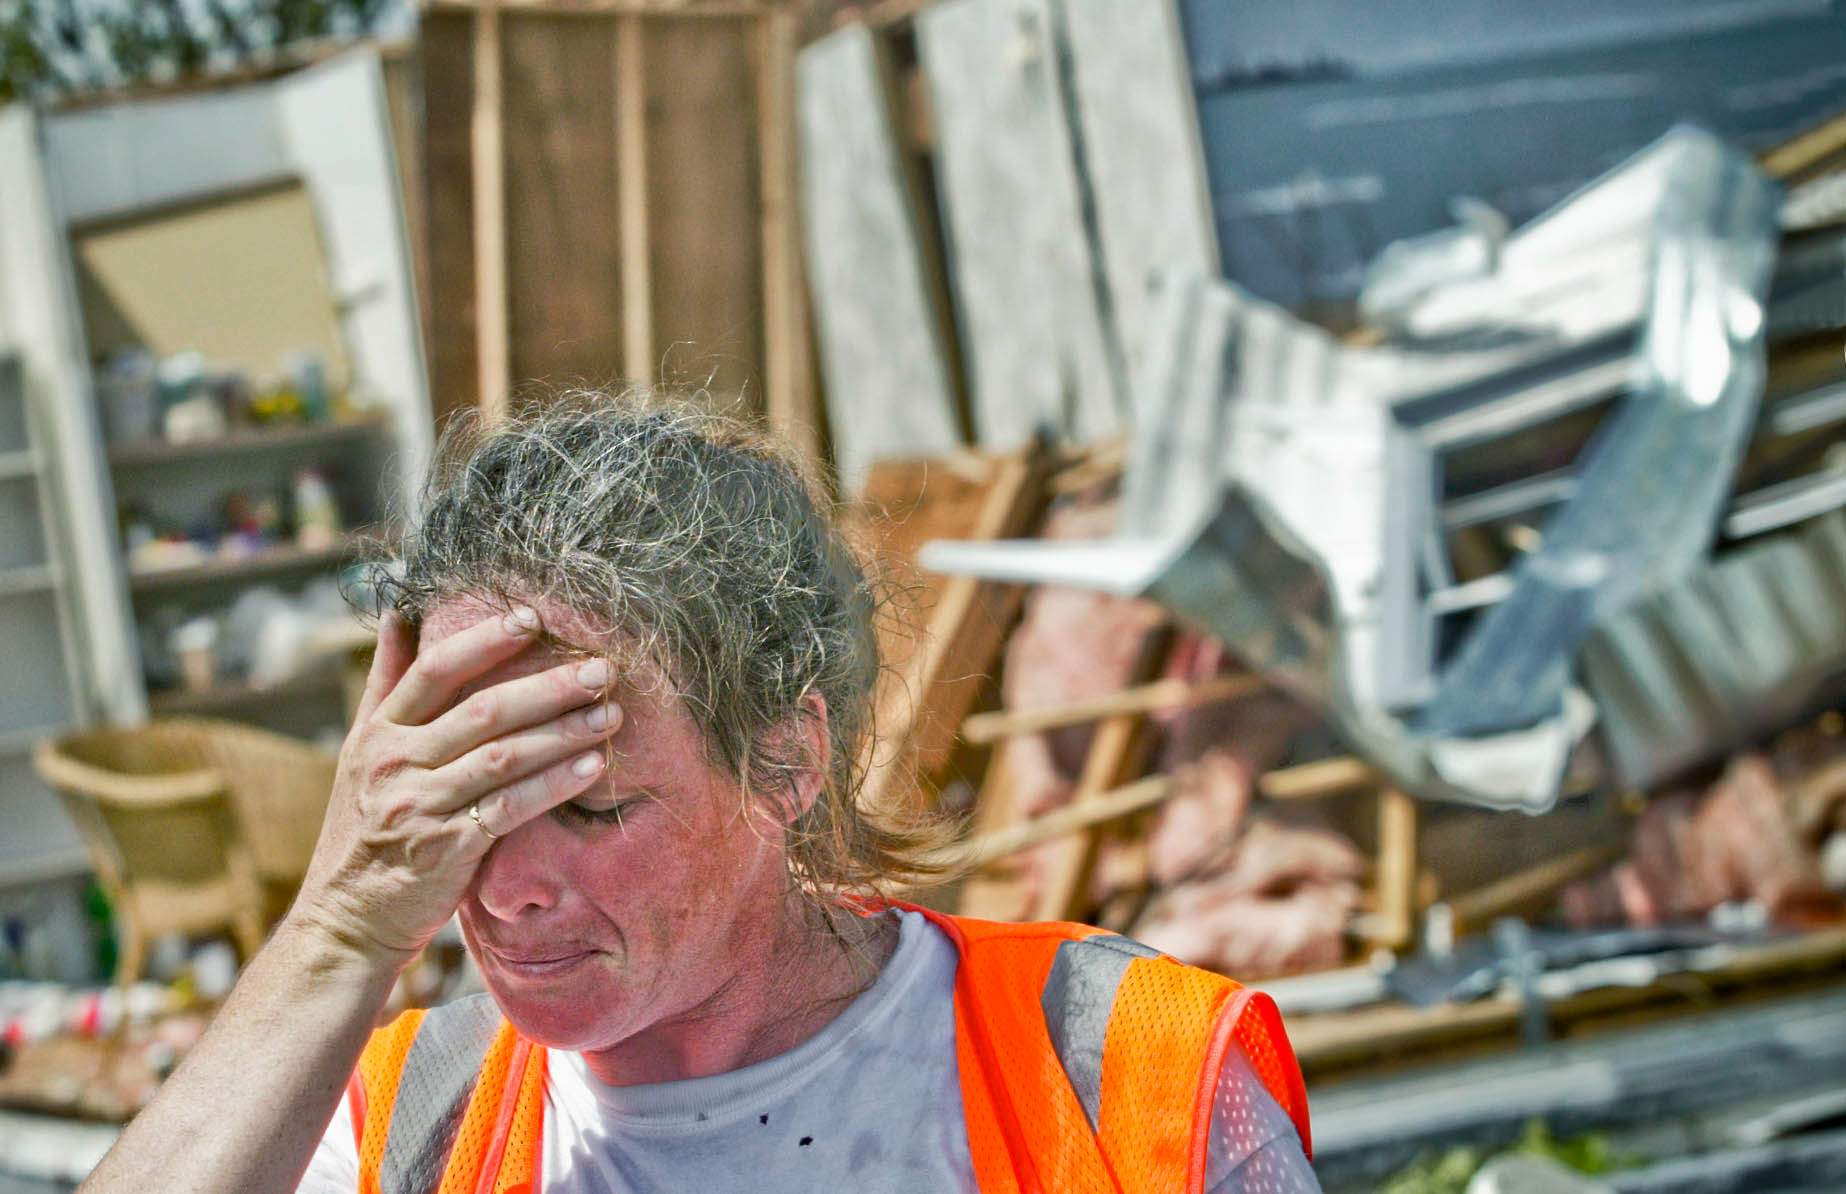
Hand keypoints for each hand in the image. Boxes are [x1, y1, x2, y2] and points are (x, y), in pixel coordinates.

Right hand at [288, 606, 621, 964]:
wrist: (346, 918)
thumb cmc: (366, 828)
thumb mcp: (362, 750)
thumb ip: (386, 682)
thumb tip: (399, 614)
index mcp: (380, 733)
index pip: (435, 671)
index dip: (485, 640)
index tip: (533, 618)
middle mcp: (396, 763)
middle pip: (483, 710)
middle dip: (549, 686)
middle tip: (602, 668)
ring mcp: (421, 805)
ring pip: (503, 756)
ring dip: (563, 732)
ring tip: (611, 714)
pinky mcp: (447, 848)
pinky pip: (510, 808)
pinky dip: (553, 784)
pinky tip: (592, 766)